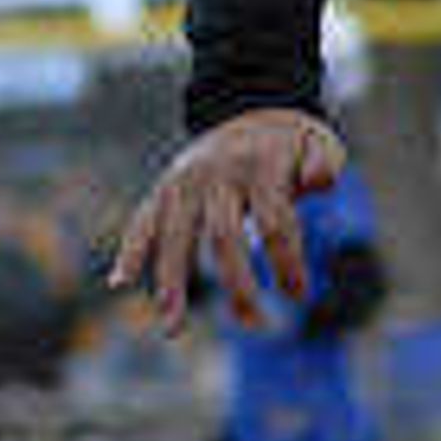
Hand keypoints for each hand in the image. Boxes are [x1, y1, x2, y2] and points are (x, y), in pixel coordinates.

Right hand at [107, 109, 345, 333]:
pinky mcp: (165, 188)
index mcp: (260, 167)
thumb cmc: (292, 143)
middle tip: (255, 325)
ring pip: (175, 236)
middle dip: (238, 285)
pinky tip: (118, 282)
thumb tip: (317, 183)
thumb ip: (322, 164)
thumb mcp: (319, 143)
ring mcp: (186, 183)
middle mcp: (217, 176)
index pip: (274, 223)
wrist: (252, 110)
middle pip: (223, 236)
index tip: (299, 296)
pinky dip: (130, 249)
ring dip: (171, 284)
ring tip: (171, 330)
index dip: (287, 262)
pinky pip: (143, 220)